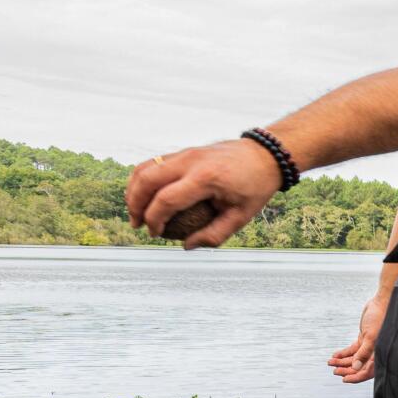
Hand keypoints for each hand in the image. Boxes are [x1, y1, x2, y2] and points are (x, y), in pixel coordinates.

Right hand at [125, 137, 282, 248]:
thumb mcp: (241, 217)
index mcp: (205, 178)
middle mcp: (190, 161)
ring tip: (136, 213)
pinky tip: (145, 197)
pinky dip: (143, 179)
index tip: (155, 234)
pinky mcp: (183, 151)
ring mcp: (185, 153)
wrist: (264, 155)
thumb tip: (187, 246)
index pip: (167, 199)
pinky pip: (153, 163)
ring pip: (145, 168)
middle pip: (147, 180)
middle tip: (136, 225)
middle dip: (135, 205)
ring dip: (134, 191)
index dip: (155, 220)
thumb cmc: (255, 187)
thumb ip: (214, 235)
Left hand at [330, 291, 388, 383]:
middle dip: (346, 370)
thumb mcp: (371, 336)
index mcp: (379, 354)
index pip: (367, 371)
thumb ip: (363, 353)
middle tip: (335, 371)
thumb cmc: (381, 318)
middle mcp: (374, 352)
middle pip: (358, 366)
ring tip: (331, 362)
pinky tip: (336, 355)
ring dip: (342, 361)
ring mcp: (368, 346)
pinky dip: (344, 353)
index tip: (344, 379)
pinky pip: (353, 349)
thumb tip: (355, 367)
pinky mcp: (364, 339)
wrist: (382, 303)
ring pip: (354, 358)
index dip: (356, 377)